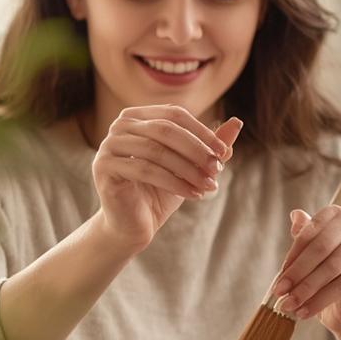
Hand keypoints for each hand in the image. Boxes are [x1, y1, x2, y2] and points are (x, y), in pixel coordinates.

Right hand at [92, 106, 242, 250]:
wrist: (132, 225)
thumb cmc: (160, 192)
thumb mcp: (189, 166)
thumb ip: (208, 145)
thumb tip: (237, 123)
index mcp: (138, 116)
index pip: (175, 114)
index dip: (202, 133)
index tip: (224, 154)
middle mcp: (120, 125)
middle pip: (166, 129)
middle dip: (196, 150)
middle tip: (217, 170)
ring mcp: (108, 145)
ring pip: (157, 151)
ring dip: (188, 169)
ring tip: (208, 186)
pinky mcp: (104, 167)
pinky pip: (145, 170)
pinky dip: (174, 182)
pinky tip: (193, 194)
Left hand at [271, 205, 340, 332]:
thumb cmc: (326, 274)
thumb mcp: (311, 255)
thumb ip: (303, 236)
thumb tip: (295, 215)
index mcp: (339, 215)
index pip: (310, 231)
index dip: (292, 256)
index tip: (278, 278)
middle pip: (321, 248)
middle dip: (297, 273)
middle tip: (280, 292)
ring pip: (331, 268)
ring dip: (306, 290)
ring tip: (289, 305)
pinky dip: (320, 301)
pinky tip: (305, 311)